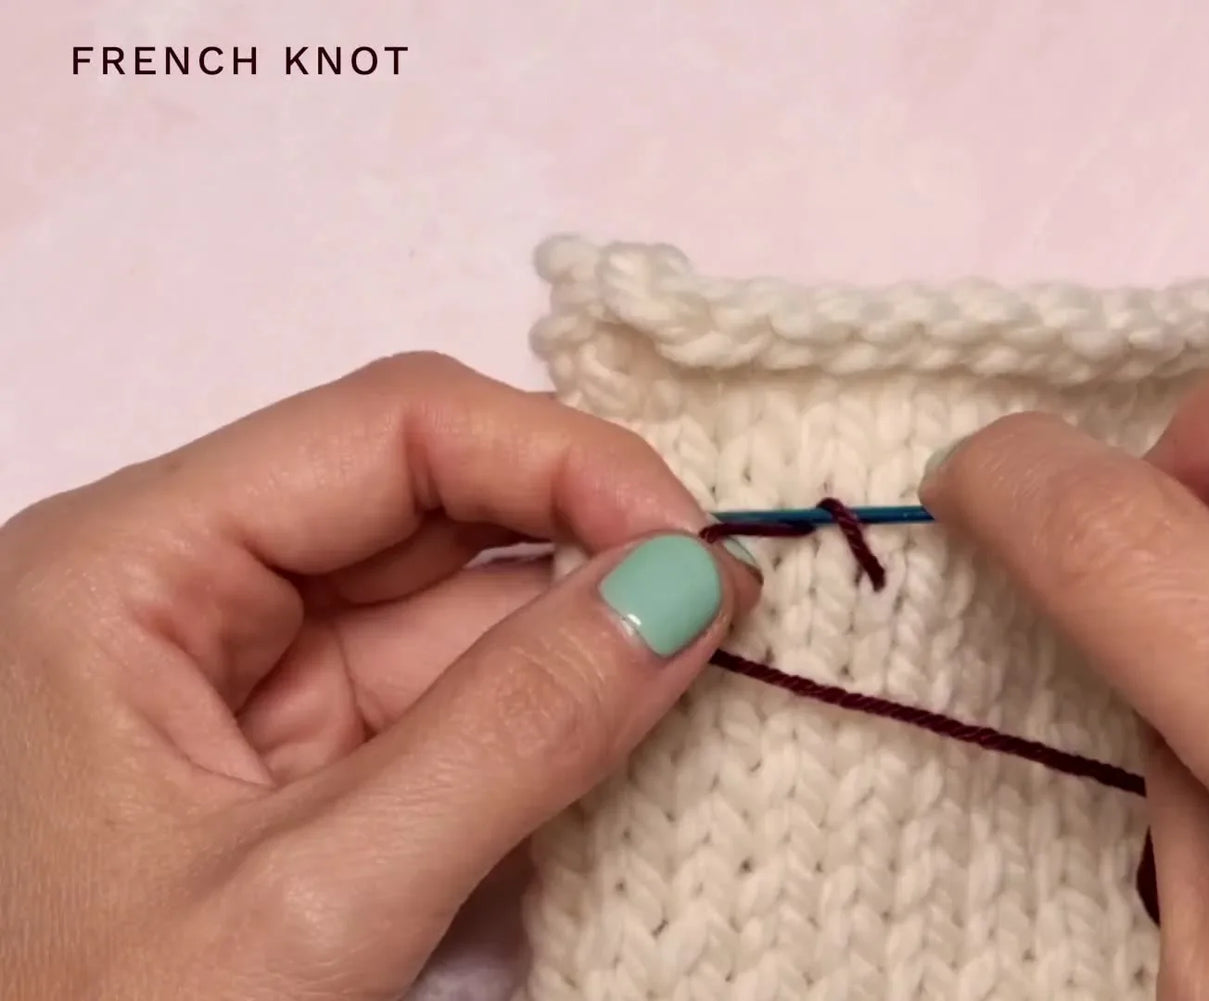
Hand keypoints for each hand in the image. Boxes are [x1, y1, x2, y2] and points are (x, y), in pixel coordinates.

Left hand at [0, 354, 757, 999]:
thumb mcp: (316, 899)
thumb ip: (517, 732)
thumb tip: (689, 588)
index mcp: (128, 570)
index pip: (391, 430)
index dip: (565, 463)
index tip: (699, 548)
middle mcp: (182, 596)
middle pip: (432, 507)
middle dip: (587, 550)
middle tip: (729, 614)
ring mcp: (241, 689)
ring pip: (455, 613)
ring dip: (578, 646)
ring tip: (705, 678)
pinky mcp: (293, 773)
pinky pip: (446, 707)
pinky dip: (541, 725)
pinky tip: (624, 735)